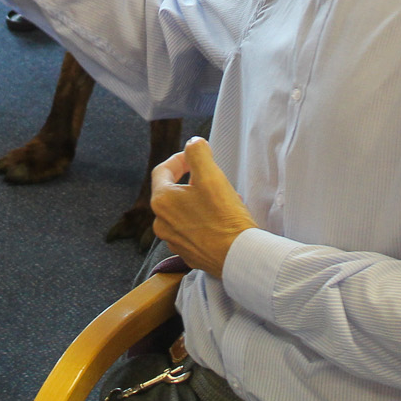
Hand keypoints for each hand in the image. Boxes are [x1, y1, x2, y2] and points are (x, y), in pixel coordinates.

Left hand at [150, 138, 256, 278]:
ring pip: (184, 211)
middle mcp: (161, 223)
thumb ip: (198, 153)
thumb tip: (193, 143)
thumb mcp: (211, 176)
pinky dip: (204, 219)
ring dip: (201, 200)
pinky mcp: (188, 253)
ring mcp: (174, 240)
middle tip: (213, 178)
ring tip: (224, 199)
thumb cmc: (224, 216)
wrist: (238, 257)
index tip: (194, 156)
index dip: (178, 159)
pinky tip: (223, 220)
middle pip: (173, 192)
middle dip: (194, 181)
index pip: (162, 170)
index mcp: (162, 202)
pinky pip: (192, 229)